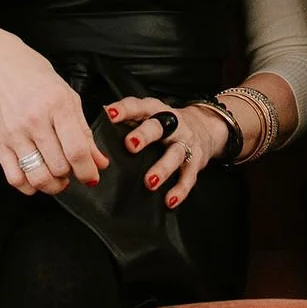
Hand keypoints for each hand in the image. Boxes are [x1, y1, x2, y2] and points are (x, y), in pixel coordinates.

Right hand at [0, 25, 101, 194]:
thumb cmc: (33, 74)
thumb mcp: (67, 95)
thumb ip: (84, 130)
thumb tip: (99, 161)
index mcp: (57, 105)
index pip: (77, 151)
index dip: (88, 171)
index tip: (91, 177)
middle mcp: (34, 120)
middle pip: (59, 167)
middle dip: (71, 175)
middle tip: (72, 170)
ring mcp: (13, 132)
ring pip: (37, 177)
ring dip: (52, 185)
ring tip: (57, 178)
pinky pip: (14, 177)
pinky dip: (29, 186)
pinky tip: (36, 177)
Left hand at [111, 96, 232, 207]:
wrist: (205, 127)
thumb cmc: (166, 123)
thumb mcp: (149, 114)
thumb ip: (128, 116)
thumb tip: (101, 113)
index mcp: (155, 110)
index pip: (138, 106)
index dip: (124, 110)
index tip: (110, 114)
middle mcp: (172, 124)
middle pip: (158, 127)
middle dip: (145, 135)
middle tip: (131, 145)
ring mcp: (185, 142)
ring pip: (175, 153)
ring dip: (162, 168)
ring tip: (149, 182)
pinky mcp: (196, 161)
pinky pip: (188, 176)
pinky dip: (180, 190)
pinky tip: (169, 200)